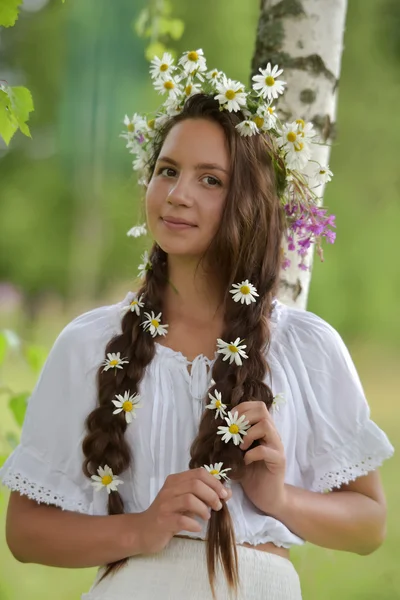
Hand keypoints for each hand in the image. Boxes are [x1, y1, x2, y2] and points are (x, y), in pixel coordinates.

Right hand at [138, 468, 232, 553]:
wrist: (143, 531)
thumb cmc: (168, 515)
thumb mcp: (186, 502)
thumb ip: (204, 495)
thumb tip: (227, 492)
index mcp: (175, 480)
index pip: (199, 473)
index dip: (215, 482)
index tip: (224, 494)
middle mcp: (169, 489)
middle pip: (195, 484)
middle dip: (212, 495)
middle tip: (218, 507)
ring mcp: (164, 505)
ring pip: (189, 499)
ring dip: (203, 509)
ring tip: (207, 517)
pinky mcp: (162, 521)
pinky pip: (182, 520)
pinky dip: (194, 524)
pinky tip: (197, 528)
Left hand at [234, 401, 286, 515]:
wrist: (268, 497)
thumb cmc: (252, 474)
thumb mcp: (239, 452)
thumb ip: (234, 439)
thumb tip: (217, 427)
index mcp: (264, 430)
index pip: (258, 405)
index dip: (242, 407)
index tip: (230, 418)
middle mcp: (273, 435)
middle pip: (262, 410)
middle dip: (244, 416)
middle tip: (234, 431)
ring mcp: (277, 447)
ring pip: (266, 425)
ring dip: (248, 434)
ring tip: (241, 446)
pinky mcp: (278, 461)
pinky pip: (266, 450)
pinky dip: (252, 453)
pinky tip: (246, 461)